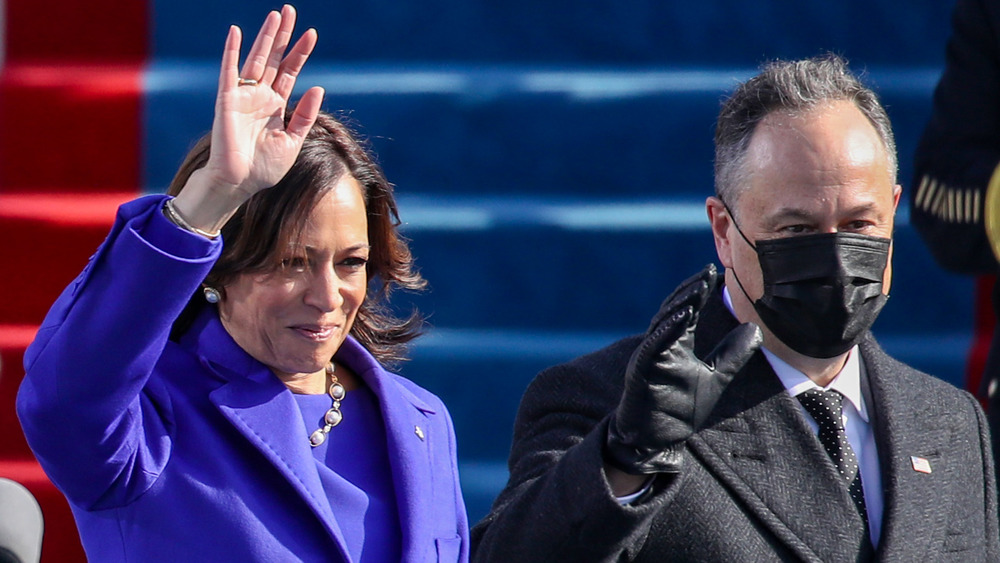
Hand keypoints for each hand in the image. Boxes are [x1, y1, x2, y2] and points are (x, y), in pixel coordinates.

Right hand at [173, 5, 324, 231]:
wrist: (240, 182)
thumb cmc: (264, 167)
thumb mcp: (293, 141)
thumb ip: (305, 115)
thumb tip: (319, 87)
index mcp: (276, 105)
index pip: (290, 71)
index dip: (301, 52)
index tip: (312, 33)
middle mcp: (260, 95)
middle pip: (274, 58)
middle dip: (283, 36)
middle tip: (290, 11)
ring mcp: (243, 95)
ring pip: (256, 58)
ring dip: (265, 37)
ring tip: (276, 15)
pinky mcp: (227, 100)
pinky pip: (229, 71)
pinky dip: (231, 51)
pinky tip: (235, 31)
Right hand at [605, 264, 761, 474]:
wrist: (656, 439)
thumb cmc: (679, 410)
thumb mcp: (716, 377)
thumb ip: (733, 354)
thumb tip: (754, 328)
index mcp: (674, 344)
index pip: (686, 311)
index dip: (698, 292)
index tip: (713, 272)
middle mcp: (660, 345)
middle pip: (674, 310)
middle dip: (690, 291)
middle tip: (706, 273)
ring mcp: (649, 356)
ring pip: (663, 323)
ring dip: (680, 304)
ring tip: (697, 288)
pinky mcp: (641, 369)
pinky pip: (654, 345)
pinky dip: (667, 329)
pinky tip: (682, 316)